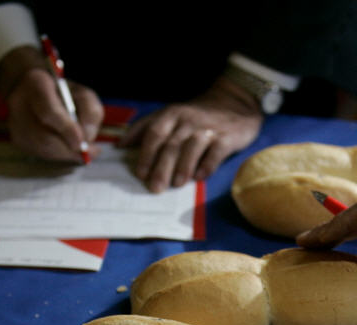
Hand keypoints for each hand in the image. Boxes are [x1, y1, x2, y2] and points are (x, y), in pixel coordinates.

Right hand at [0, 47, 103, 161]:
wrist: (40, 93)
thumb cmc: (66, 95)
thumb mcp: (84, 95)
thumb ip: (90, 112)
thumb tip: (87, 137)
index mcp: (37, 84)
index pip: (48, 111)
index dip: (67, 130)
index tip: (82, 143)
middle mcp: (19, 103)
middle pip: (44, 137)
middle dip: (69, 149)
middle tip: (88, 151)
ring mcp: (16, 123)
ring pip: (43, 149)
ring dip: (66, 153)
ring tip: (80, 147)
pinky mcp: (18, 139)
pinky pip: (41, 154)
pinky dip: (59, 154)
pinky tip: (66, 146)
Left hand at [119, 76, 263, 191]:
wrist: (234, 104)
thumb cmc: (195, 116)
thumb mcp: (169, 114)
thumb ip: (146, 127)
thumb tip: (121, 145)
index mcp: (171, 115)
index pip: (154, 133)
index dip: (146, 154)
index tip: (140, 173)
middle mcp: (188, 120)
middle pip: (171, 145)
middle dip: (161, 167)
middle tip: (155, 187)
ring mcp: (207, 129)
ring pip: (192, 148)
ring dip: (183, 167)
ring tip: (176, 185)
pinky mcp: (227, 138)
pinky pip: (215, 153)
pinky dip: (207, 165)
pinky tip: (199, 177)